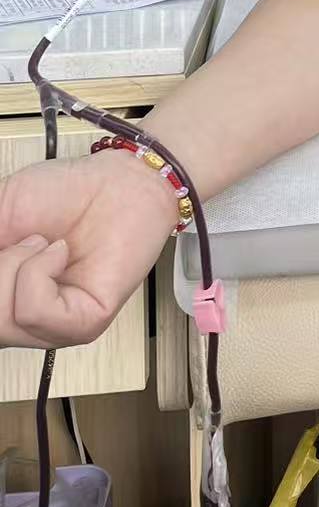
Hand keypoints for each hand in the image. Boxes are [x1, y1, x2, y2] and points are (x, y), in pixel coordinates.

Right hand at [0, 151, 179, 348]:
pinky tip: (60, 253)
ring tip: (42, 244)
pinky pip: (35, 311)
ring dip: (16, 266)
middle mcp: (22, 320)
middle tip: (20, 241)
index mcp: (3, 298)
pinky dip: (40, 271)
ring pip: (2, 320)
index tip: (3, 244)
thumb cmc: (66, 193)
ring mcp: (51, 326)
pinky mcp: (83, 325)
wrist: (119, 180)